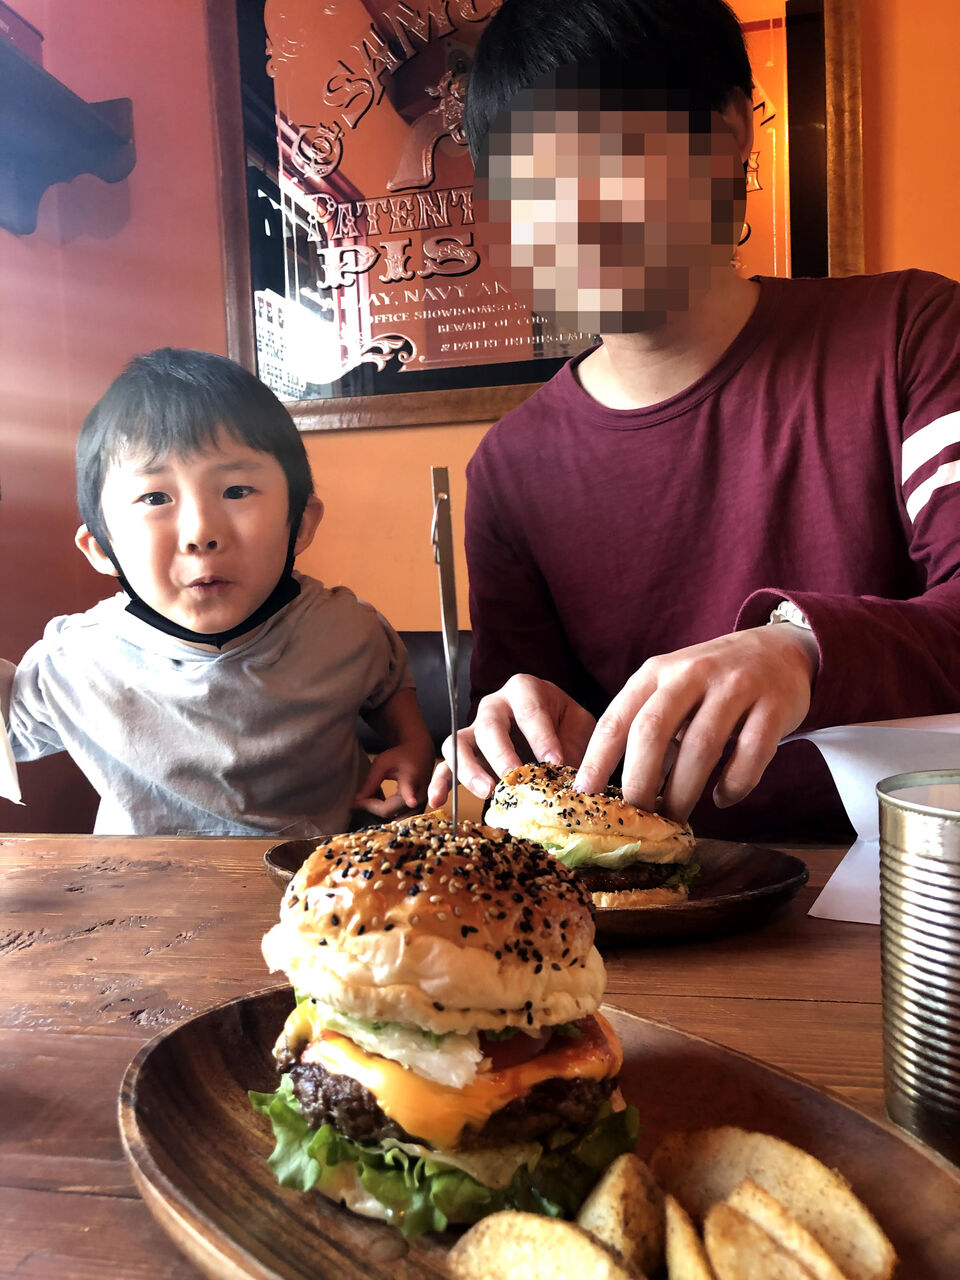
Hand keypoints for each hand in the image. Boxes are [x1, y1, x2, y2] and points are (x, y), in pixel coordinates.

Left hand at [354, 735, 434, 820]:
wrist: (420, 754)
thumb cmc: (399, 756)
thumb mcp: (382, 763)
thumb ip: (371, 782)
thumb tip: (356, 801)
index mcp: (411, 780)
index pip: (406, 792)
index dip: (408, 798)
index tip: (410, 802)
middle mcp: (419, 796)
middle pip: (390, 812)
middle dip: (372, 808)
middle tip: (358, 801)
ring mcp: (421, 805)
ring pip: (396, 820)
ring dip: (380, 815)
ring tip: (368, 804)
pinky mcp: (420, 810)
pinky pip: (402, 820)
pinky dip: (389, 816)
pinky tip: (379, 807)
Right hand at [427, 674, 595, 806]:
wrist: (555, 729)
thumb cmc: (565, 725)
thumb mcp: (578, 728)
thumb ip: (573, 747)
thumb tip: (570, 780)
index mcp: (525, 690)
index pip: (530, 710)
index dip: (542, 737)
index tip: (555, 762)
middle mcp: (494, 706)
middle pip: (489, 725)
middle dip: (502, 753)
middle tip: (516, 777)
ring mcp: (475, 730)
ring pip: (459, 743)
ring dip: (470, 768)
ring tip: (487, 790)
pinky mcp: (465, 755)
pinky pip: (446, 765)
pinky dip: (439, 782)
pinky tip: (437, 801)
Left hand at [574, 625, 817, 821]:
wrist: (780, 652)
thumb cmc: (712, 683)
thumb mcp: (672, 691)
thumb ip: (648, 730)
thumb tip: (617, 792)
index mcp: (656, 672)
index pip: (616, 719)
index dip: (597, 760)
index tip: (585, 796)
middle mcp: (691, 674)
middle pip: (652, 732)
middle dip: (640, 782)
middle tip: (638, 818)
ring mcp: (734, 686)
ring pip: (700, 746)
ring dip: (684, 792)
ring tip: (676, 819)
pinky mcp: (774, 705)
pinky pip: (751, 754)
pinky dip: (734, 784)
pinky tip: (723, 799)